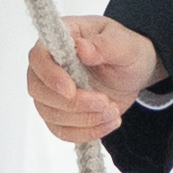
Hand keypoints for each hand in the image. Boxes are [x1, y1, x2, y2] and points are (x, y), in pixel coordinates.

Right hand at [26, 13, 157, 147]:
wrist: (133, 72)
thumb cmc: (125, 50)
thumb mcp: (123, 44)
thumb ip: (103, 45)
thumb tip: (82, 48)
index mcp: (60, 40)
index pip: (39, 57)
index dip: (50, 76)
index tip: (71, 90)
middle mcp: (50, 66)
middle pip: (39, 90)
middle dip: (72, 104)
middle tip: (104, 102)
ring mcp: (52, 92)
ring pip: (50, 114)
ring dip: (84, 119)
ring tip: (113, 111)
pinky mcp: (61, 114)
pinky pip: (63, 131)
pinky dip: (86, 132)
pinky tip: (108, 123)